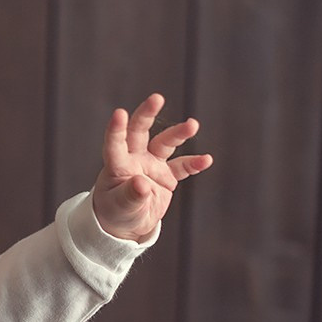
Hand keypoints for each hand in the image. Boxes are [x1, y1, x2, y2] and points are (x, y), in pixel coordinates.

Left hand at [91, 93, 213, 241]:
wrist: (128, 223)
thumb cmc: (116, 212)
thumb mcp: (120, 206)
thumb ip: (131, 195)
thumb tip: (142, 184)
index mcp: (117, 165)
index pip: (115, 144)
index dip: (116, 130)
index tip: (118, 113)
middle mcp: (135, 159)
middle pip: (139, 131)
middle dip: (147, 114)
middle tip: (157, 98)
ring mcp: (152, 165)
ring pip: (165, 143)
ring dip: (178, 133)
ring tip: (193, 125)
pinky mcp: (167, 176)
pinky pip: (182, 167)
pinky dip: (194, 163)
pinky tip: (206, 160)